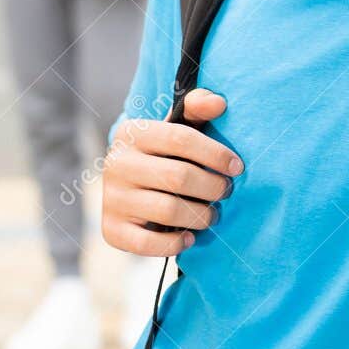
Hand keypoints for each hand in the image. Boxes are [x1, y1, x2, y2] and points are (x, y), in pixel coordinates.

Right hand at [101, 89, 242, 256]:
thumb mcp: (177, 127)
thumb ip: (197, 109)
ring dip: (201, 216)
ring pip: (169, 211)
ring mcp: (111, 198)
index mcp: (133, 133)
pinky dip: (175, 244)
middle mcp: (116, 164)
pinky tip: (189, 236)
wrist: (128, 188)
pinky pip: (147, 244)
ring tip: (212, 214)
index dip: (216, 154)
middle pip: (178, 177)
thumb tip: (220, 103)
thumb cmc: (164, 155)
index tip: (237, 167)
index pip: (181, 138)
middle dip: (212, 187)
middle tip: (225, 192)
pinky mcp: (111, 230)